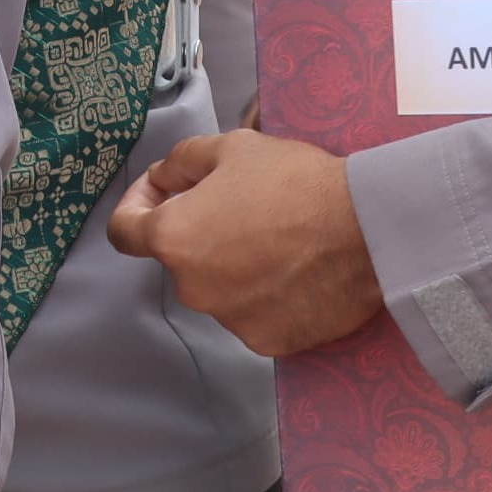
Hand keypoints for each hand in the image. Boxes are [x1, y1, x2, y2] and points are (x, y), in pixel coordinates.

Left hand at [106, 130, 383, 358]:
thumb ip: (181, 163)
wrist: (368, 231)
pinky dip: (265, 294)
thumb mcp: (230, 147)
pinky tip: (297, 269)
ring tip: (279, 236)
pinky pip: (254, 313)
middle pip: (180, 257)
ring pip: (219, 287)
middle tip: (241, 203)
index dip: (137, 204)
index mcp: (174, 239)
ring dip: (233, 264)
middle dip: (199, 229)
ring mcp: (232, 322)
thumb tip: (162, 181)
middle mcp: (193, 290)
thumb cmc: (294, 182)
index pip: (124, 232)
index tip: (163, 191)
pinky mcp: (271, 343)